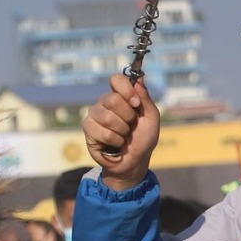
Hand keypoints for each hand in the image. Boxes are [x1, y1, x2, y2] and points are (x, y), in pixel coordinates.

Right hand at [82, 73, 160, 189]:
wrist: (135, 160)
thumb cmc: (143, 138)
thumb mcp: (151, 118)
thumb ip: (145, 99)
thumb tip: (138, 79)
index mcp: (120, 96)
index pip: (117, 80)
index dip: (126, 90)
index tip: (136, 104)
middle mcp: (104, 103)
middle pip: (113, 99)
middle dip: (128, 116)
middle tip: (131, 125)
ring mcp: (94, 115)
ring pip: (108, 117)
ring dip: (122, 131)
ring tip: (123, 135)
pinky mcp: (88, 129)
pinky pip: (104, 133)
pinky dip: (115, 140)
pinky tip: (115, 143)